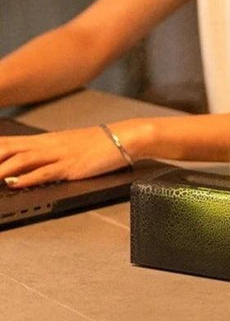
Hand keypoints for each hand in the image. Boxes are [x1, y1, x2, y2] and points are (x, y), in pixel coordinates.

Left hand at [0, 125, 130, 187]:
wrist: (125, 137)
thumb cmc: (98, 144)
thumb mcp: (67, 147)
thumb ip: (46, 156)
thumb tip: (25, 170)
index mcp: (45, 140)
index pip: (8, 142)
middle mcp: (48, 145)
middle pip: (9, 149)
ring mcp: (59, 155)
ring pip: (23, 160)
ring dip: (1, 170)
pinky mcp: (71, 166)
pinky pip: (45, 172)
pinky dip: (28, 178)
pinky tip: (14, 183)